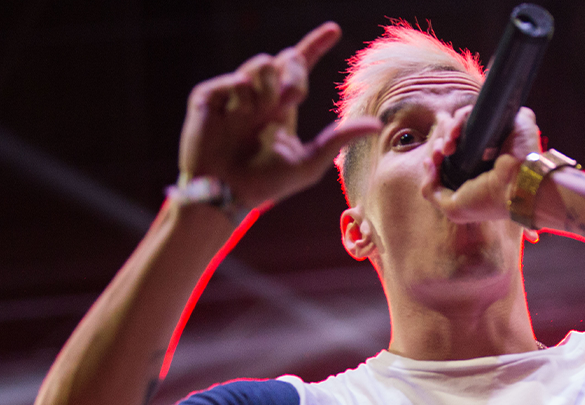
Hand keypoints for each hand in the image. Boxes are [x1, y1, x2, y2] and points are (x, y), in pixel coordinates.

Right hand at [177, 22, 381, 206]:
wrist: (225, 195)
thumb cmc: (265, 185)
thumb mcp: (308, 163)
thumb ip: (339, 139)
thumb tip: (376, 124)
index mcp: (281, 107)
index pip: (300, 67)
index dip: (316, 44)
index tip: (334, 29)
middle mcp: (259, 96)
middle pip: (286, 58)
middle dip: (297, 73)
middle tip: (293, 97)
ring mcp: (233, 95)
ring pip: (263, 63)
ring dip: (270, 89)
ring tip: (261, 117)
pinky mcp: (208, 97)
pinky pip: (235, 80)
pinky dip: (242, 97)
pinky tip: (236, 118)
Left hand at [424, 106, 541, 223]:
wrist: (516, 188)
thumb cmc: (488, 201)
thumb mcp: (453, 208)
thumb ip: (431, 191)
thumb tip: (428, 163)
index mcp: (475, 167)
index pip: (451, 151)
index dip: (437, 153)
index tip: (435, 160)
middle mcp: (486, 148)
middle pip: (456, 132)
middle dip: (442, 141)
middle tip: (441, 152)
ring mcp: (498, 132)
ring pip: (466, 118)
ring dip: (450, 129)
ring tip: (449, 144)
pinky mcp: (509, 119)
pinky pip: (482, 107)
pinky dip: (464, 116)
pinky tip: (458, 132)